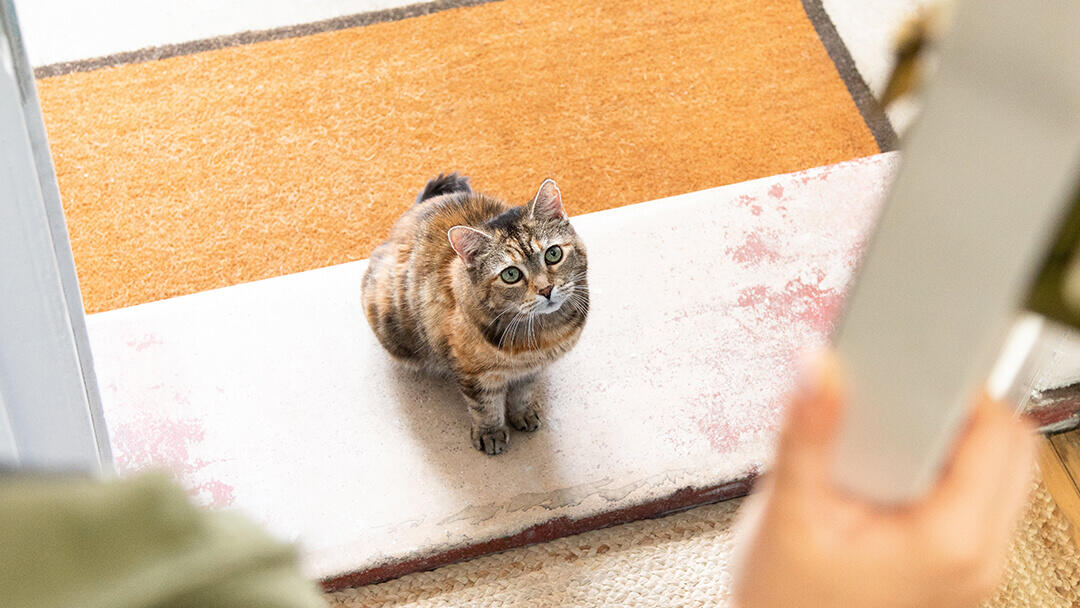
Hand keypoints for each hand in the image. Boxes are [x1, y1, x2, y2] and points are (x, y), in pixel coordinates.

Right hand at [731, 352, 1036, 607]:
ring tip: (885, 442)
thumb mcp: (788, 512)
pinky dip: (943, 475)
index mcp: (951, 542)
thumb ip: (807, 433)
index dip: (959, 386)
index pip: (998, 432)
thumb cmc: (787, 607)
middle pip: (1008, 447)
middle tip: (894, 402)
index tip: (915, 365)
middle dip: (957, 410)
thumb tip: (818, 365)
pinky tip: (885, 476)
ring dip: (951, 442)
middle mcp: (979, 559)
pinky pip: (976, 502)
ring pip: (996, 474)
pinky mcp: (959, 571)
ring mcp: (974, 569)